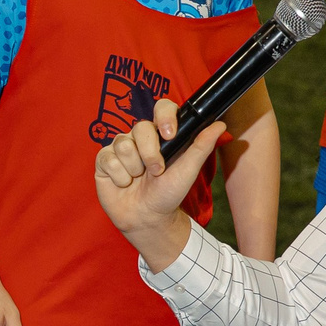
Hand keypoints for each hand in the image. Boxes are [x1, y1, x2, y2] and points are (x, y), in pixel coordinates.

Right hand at [94, 97, 224, 263]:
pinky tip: (124, 183)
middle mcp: (140, 137)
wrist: (147, 217)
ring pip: (123, 144)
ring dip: (133, 168)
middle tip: (156, 172)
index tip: (169, 134)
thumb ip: (202, 146)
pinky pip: (108, 158)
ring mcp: (121, 147)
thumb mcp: (188, 170)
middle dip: (149, 153)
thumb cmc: (169, 193)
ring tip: (138, 179)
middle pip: (140, 127)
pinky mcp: (104, 160)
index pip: (162, 108)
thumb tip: (220, 124)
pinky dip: (119, 176)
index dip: (164, 116)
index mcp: (162, 134)